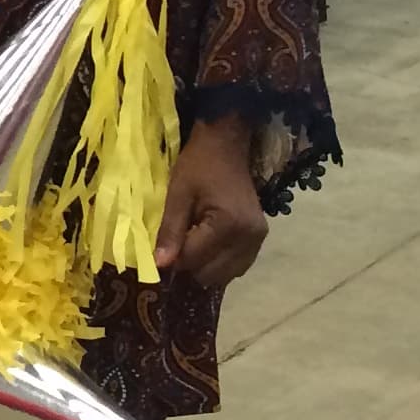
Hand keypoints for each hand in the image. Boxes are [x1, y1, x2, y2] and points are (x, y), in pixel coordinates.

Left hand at [155, 117, 267, 289]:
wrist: (226, 144)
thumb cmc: (199, 164)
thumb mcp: (178, 194)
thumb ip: (170, 231)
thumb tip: (159, 266)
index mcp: (229, 224)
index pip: (194, 260)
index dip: (173, 258)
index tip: (163, 248)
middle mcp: (249, 237)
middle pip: (211, 273)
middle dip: (191, 264)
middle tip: (179, 243)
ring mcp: (258, 239)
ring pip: (225, 275)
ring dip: (206, 266)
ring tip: (195, 242)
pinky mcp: (260, 238)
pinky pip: (237, 266)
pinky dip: (220, 262)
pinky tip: (210, 246)